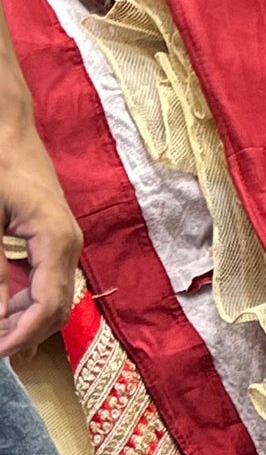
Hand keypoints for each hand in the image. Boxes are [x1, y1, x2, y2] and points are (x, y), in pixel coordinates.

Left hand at [0, 127, 81, 358]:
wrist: (6, 119)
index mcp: (57, 241)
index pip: (49, 307)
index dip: (22, 335)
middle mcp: (69, 246)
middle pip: (57, 310)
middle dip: (26, 334)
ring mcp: (64, 242)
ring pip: (53, 298)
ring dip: (24, 319)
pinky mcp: (53, 237)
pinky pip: (46, 280)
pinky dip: (25, 299)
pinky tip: (4, 305)